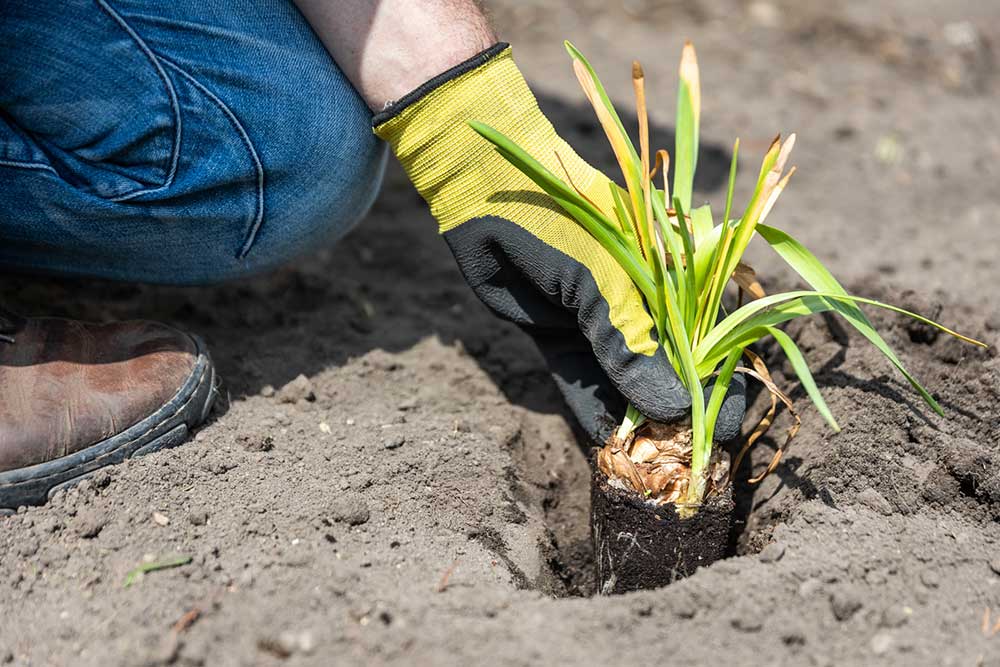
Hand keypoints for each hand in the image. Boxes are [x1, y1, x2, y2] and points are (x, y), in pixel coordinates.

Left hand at [375, 44, 744, 442]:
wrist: (484, 190)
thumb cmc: (560, 219)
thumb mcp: (605, 279)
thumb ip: (636, 345)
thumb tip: (675, 406)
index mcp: (672, 274)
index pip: (710, 337)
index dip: (720, 383)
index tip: (727, 428)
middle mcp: (641, 299)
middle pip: (668, 366)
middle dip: (677, 411)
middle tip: (686, 458)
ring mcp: (598, 319)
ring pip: (623, 380)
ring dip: (634, 418)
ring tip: (649, 461)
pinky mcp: (558, 334)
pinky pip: (580, 380)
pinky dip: (592, 409)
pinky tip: (606, 442)